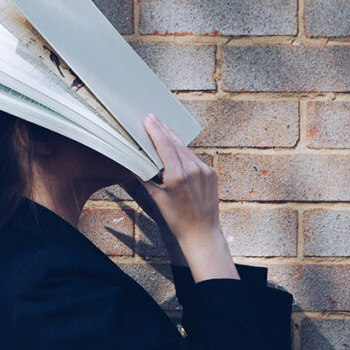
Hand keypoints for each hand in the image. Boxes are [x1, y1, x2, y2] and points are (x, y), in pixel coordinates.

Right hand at [129, 112, 237, 281]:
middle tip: (152, 117)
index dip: (155, 130)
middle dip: (163, 129)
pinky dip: (183, 151)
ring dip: (173, 138)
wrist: (201, 232)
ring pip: (185, 149)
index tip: (148, 119)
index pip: (164, 145)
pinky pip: (194, 157)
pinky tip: (176, 147)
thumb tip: (137, 161)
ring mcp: (205, 170)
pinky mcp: (211, 172)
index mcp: (178, 175)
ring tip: (162, 128)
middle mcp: (193, 169)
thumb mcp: (157, 197)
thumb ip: (147, 176)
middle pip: (175, 143)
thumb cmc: (177, 218)